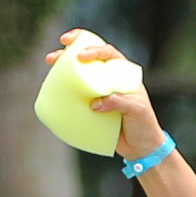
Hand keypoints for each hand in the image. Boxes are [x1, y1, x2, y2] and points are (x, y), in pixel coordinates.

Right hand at [46, 30, 166, 160]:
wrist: (140, 147)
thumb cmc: (144, 126)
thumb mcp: (137, 111)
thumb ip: (119, 102)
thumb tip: (95, 103)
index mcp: (124, 75)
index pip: (109, 53)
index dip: (94, 49)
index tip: (81, 55)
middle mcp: (111, 78)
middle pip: (90, 58)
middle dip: (73, 49)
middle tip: (58, 52)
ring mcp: (100, 91)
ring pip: (80, 72)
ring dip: (64, 64)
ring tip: (50, 62)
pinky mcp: (91, 104)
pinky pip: (76, 92)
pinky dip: (64, 87)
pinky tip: (54, 86)